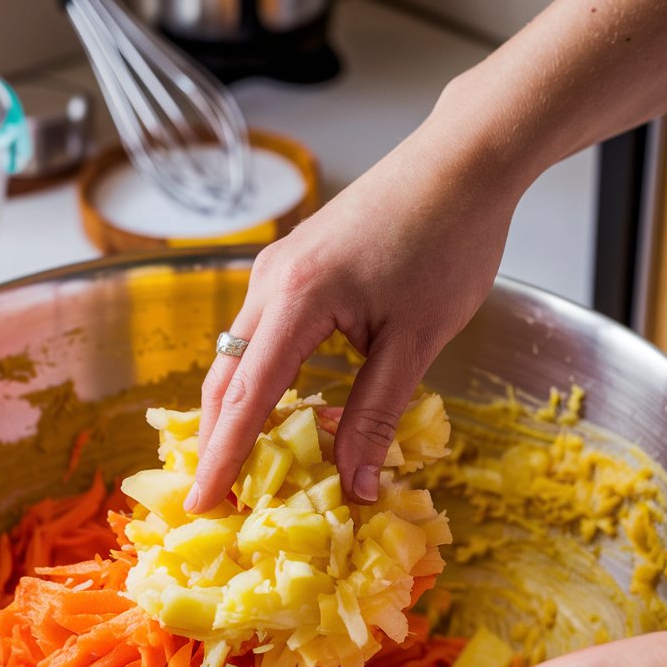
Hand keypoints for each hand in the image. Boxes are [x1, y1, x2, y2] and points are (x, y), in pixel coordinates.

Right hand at [185, 111, 522, 512]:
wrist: (462, 161)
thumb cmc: (449, 241)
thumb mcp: (415, 341)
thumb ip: (377, 415)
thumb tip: (357, 486)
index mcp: (297, 298)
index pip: (247, 397)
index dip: (224, 458)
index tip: (203, 505)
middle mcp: (271, 281)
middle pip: (225, 376)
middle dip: (216, 440)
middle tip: (216, 496)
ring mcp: (276, 268)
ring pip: (237, 355)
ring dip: (234, 410)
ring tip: (239, 463)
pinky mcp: (291, 265)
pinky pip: (257, 334)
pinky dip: (256, 379)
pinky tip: (272, 407)